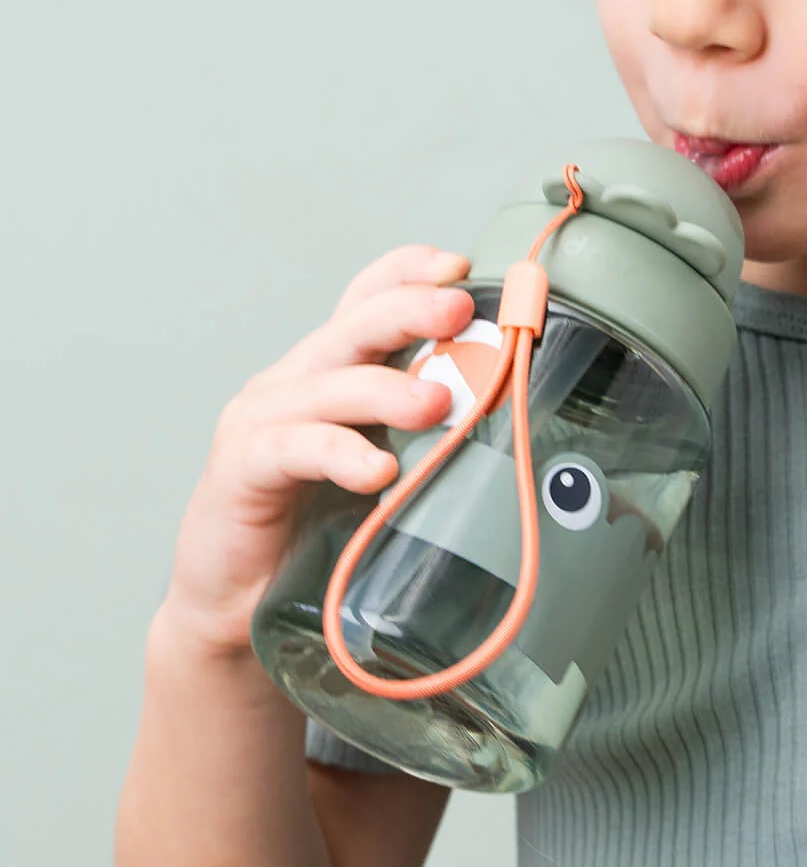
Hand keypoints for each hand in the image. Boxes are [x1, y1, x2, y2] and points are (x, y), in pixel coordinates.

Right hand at [162, 245, 474, 654]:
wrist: (234, 600)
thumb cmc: (314, 527)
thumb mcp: (384, 465)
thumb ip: (427, 436)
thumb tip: (511, 416)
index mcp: (331, 371)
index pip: (366, 299)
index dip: (408, 273)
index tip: (460, 266)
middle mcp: (294, 382)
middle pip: (354, 325)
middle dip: (412, 310)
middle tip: (460, 309)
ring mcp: (262, 420)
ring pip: (330, 385)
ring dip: (388, 389)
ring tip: (438, 403)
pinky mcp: (240, 469)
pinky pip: (293, 449)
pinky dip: (339, 454)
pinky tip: (377, 471)